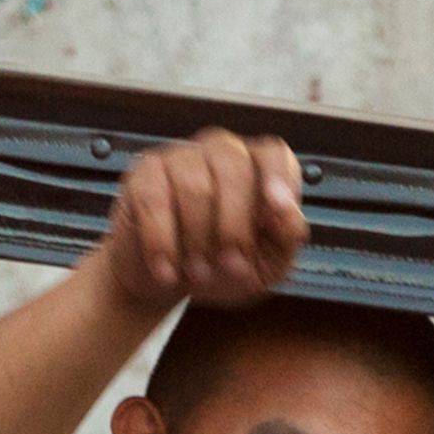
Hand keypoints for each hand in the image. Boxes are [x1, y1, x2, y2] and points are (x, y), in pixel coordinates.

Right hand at [90, 130, 307, 313]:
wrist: (167, 281)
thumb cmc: (223, 267)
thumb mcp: (267, 264)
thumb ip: (287, 237)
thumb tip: (289, 214)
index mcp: (258, 168)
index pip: (273, 154)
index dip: (277, 177)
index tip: (278, 209)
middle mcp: (221, 152)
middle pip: (234, 169)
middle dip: (234, 227)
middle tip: (231, 267)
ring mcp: (181, 157)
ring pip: (195, 187)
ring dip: (198, 240)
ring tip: (198, 274)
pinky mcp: (144, 174)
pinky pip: (155, 202)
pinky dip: (162, 243)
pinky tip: (166, 270)